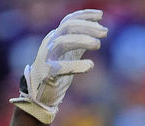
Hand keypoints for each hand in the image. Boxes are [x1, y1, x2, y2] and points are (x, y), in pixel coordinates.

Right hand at [9, 9, 106, 123]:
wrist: (40, 91)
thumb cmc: (56, 70)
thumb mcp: (69, 52)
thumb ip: (81, 41)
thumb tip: (99, 28)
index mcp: (55, 37)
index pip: (69, 20)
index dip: (84, 16)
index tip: (101, 16)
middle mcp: (50, 44)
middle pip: (67, 27)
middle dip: (87, 27)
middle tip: (105, 33)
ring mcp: (48, 58)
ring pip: (62, 42)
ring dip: (81, 40)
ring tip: (98, 44)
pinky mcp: (48, 74)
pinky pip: (60, 67)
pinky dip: (76, 66)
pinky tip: (90, 66)